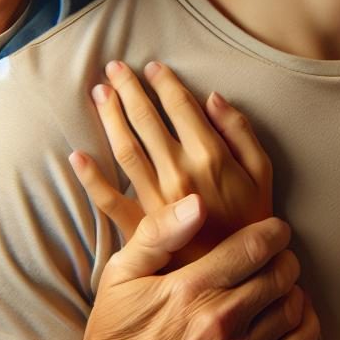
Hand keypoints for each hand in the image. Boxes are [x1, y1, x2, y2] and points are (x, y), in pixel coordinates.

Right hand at [63, 211, 317, 339]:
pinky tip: (291, 316)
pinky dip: (304, 325)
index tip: (275, 230)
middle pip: (281, 274)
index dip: (275, 232)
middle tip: (275, 258)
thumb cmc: (114, 339)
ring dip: (292, 290)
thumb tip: (198, 203)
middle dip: (284, 258)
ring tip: (278, 286)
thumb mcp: (120, 275)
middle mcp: (219, 323)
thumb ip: (158, 232)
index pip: (256, 246)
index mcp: (191, 289)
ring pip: (292, 308)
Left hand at [76, 59, 272, 258]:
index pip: (180, 107)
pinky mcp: (143, 228)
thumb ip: (240, 131)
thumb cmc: (253, 218)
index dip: (164, 83)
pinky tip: (77, 155)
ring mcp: (157, 200)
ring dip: (110, 118)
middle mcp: (179, 172)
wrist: (244, 272)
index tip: (151, 67)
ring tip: (99, 93)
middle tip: (114, 67)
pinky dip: (91, 179)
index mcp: (210, 155)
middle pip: (146, 121)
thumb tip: (213, 97)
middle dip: (129, 90)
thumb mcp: (262, 170)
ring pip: (125, 150)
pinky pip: (109, 202)